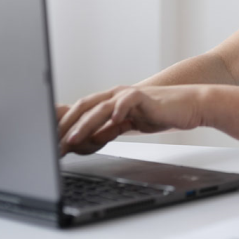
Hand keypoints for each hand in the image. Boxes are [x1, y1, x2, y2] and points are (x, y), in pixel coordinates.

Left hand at [57, 85, 207, 155]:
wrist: (187, 105)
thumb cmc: (159, 114)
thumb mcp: (128, 125)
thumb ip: (108, 130)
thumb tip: (88, 140)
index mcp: (109, 101)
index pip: (80, 112)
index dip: (63, 125)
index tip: (50, 143)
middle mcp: (114, 95)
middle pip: (83, 107)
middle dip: (66, 126)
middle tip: (53, 144)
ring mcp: (127, 95)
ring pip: (100, 107)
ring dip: (84, 124)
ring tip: (73, 138)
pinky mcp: (143, 96)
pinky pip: (127, 101)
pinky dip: (118, 110)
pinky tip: (112, 120)